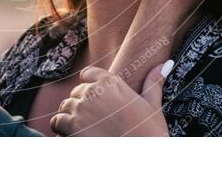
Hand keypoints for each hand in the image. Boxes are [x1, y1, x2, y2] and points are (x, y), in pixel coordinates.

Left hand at [50, 63, 170, 136]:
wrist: (142, 158)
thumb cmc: (149, 134)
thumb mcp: (152, 106)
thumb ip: (153, 83)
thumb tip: (164, 64)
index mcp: (111, 82)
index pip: (87, 74)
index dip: (89, 87)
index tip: (96, 102)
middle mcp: (93, 91)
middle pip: (75, 93)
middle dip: (81, 106)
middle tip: (94, 123)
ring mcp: (81, 108)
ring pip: (65, 107)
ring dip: (70, 118)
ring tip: (85, 131)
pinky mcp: (72, 126)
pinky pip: (57, 122)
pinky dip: (61, 130)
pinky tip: (75, 138)